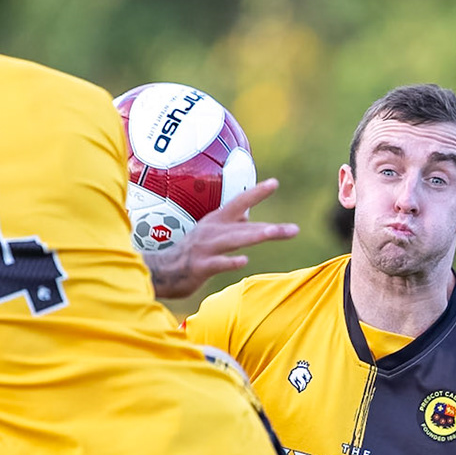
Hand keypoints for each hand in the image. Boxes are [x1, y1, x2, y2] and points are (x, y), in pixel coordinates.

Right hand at [144, 178, 299, 299]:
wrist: (160, 271)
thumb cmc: (188, 253)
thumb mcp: (209, 234)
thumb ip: (230, 226)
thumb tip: (248, 216)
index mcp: (216, 222)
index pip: (238, 202)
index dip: (256, 192)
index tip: (275, 183)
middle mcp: (212, 231)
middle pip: (245, 226)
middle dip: (270, 227)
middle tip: (294, 230)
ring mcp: (206, 248)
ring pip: (233, 240)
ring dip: (254, 236)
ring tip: (273, 233)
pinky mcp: (199, 267)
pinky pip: (217, 263)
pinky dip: (230, 261)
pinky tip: (244, 260)